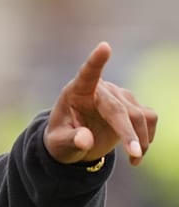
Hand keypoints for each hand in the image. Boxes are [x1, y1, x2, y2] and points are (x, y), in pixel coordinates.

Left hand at [45, 42, 157, 166]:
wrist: (72, 142)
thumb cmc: (60, 139)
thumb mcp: (58, 144)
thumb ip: (70, 140)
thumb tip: (85, 140)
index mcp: (76, 92)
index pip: (87, 74)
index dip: (96, 61)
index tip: (104, 47)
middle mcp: (100, 89)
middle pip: (120, 109)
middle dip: (128, 132)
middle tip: (135, 153)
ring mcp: (119, 96)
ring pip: (138, 115)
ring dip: (140, 139)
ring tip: (134, 159)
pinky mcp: (132, 105)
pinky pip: (148, 118)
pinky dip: (146, 137)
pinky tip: (137, 154)